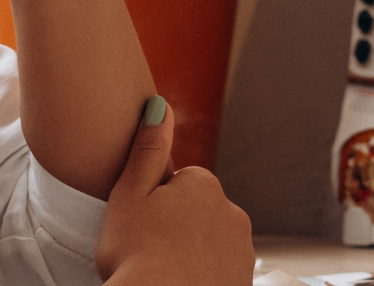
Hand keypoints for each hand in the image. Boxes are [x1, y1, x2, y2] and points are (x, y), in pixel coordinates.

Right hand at [96, 99, 252, 285]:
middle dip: (178, 228)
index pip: (179, 186)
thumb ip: (147, 149)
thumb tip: (160, 105)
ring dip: (193, 253)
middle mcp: (232, 212)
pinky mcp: (245, 279)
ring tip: (166, 270)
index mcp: (203, 185)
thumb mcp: (129, 196)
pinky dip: (204, 276)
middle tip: (150, 251)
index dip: (156, 207)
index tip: (142, 227)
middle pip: (198, 214)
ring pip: (210, 243)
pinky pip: (220, 270)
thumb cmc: (136, 256)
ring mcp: (242, 248)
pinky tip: (182, 282)